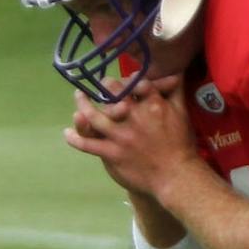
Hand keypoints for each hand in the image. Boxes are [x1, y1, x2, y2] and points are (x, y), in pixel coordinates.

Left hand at [65, 76, 199, 199]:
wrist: (176, 176)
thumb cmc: (180, 144)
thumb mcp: (181, 113)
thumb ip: (175, 92)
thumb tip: (176, 71)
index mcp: (152, 106)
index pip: (135, 82)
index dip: (127, 79)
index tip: (124, 80)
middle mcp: (133, 118)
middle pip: (112, 95)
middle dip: (105, 86)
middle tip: (100, 85)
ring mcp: (120, 136)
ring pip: (94, 116)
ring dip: (82, 105)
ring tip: (78, 96)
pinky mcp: (112, 153)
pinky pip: (88, 144)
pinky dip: (75, 139)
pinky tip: (67, 133)